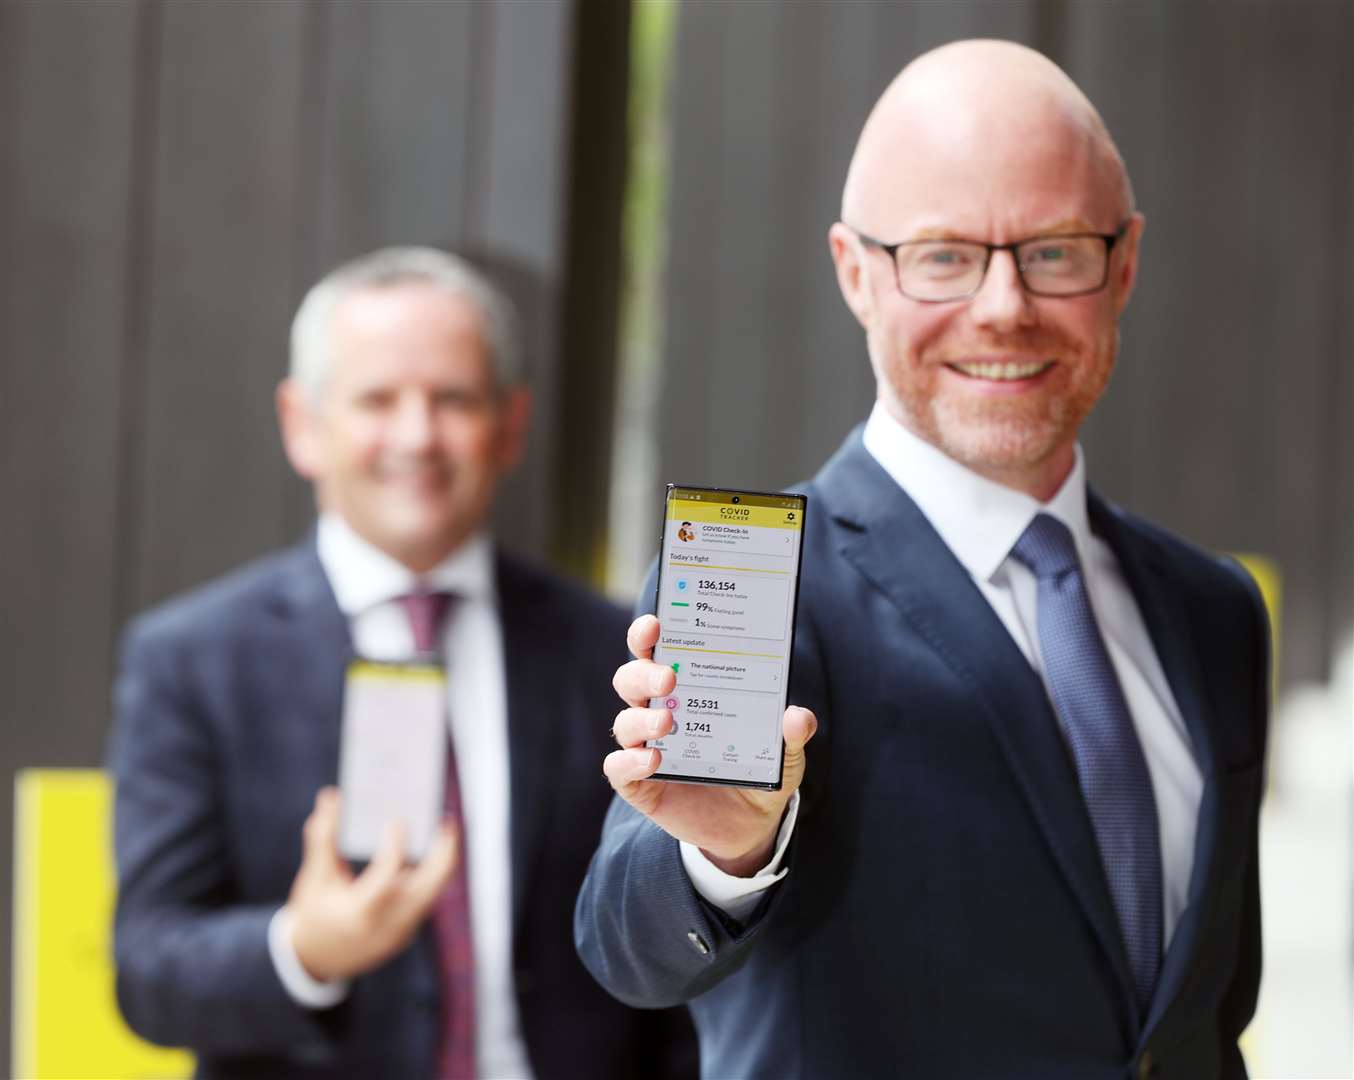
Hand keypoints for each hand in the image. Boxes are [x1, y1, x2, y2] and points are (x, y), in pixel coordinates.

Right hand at [286, 787, 456, 982]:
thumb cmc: (313, 913)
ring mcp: (400, 932)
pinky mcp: (407, 933)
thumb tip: (330, 796)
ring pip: (434, 894)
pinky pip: (427, 900)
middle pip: (429, 888)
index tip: (397, 820)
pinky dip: (432, 875)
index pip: (387, 877)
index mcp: (359, 912)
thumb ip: (323, 838)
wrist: (315, 961)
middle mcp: (386, 925)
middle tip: (447, 821)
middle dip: (444, 853)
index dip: (394, 848)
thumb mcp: (314, 878)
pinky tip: (432, 850)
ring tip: (445, 830)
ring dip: (443, 861)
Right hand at [605, 614, 816, 876]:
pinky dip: (631, 762)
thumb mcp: (783, 753)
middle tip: (670, 678)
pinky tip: (654, 761)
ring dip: (642, 720)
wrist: (748, 826)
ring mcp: (645, 747)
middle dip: (643, 673)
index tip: (655, 623)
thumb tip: (798, 715)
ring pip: (624, 722)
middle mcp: (658, 712)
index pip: (654, 652)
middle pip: (630, 680)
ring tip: (669, 724)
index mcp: (685, 690)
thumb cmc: (757, 769)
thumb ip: (792, 735)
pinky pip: (619, 768)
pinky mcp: (640, 785)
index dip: (646, 635)